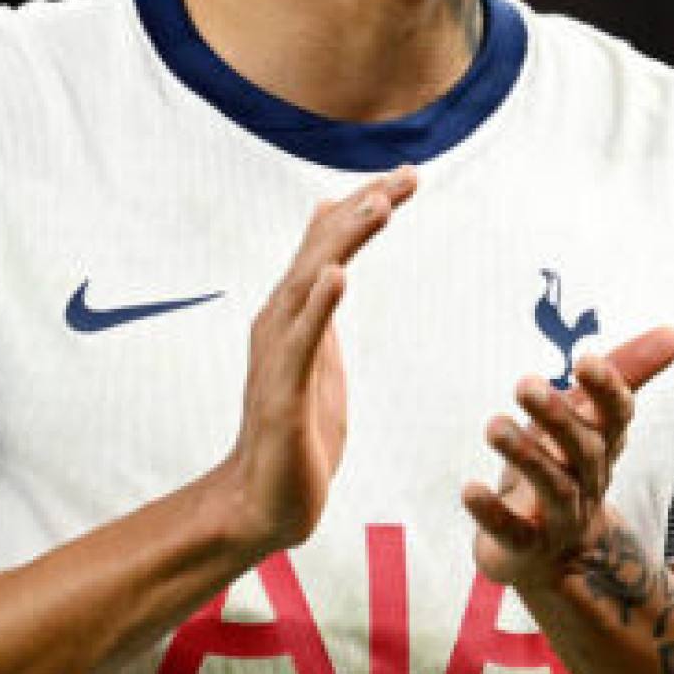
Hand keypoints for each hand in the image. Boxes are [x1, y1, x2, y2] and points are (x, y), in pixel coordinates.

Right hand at [219, 165, 417, 555]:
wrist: (265, 499)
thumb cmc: (298, 429)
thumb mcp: (318, 355)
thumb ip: (322, 306)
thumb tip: (333, 262)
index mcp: (293, 311)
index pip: (329, 242)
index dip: (364, 205)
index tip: (408, 174)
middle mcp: (278, 319)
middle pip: (323, 248)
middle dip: (365, 207)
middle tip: (408, 176)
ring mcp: (278, 353)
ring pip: (311, 281)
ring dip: (344, 241)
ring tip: (378, 206)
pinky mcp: (282, 391)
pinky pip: (302, 340)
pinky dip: (318, 304)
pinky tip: (337, 276)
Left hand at [464, 327, 673, 591]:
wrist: (560, 557)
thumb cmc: (570, 466)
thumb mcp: (592, 419)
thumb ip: (625, 374)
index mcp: (603, 445)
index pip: (616, 416)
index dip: (607, 389)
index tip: (585, 359)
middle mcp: (587, 480)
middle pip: (583, 450)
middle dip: (558, 417)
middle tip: (525, 384)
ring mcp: (560, 518)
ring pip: (553, 488)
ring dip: (525, 456)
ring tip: (493, 426)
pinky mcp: (525, 547)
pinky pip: (513, 533)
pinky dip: (493, 513)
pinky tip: (470, 490)